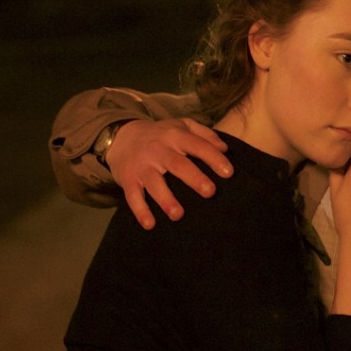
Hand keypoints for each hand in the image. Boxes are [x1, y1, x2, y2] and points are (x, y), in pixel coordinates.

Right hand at [105, 118, 232, 229]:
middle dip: (194, 178)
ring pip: (154, 183)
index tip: (229, 173)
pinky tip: (150, 224)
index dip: (214, 158)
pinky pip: (133, 196)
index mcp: (176, 136)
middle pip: (178, 164)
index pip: (198, 146)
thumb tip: (225, 148)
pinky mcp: (128, 179)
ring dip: (166, 199)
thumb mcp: (182, 125)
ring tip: (178, 215)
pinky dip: (140, 211)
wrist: (121, 137)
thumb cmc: (161, 135)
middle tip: (210, 192)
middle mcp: (159, 150)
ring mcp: (142, 166)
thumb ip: (205, 134)